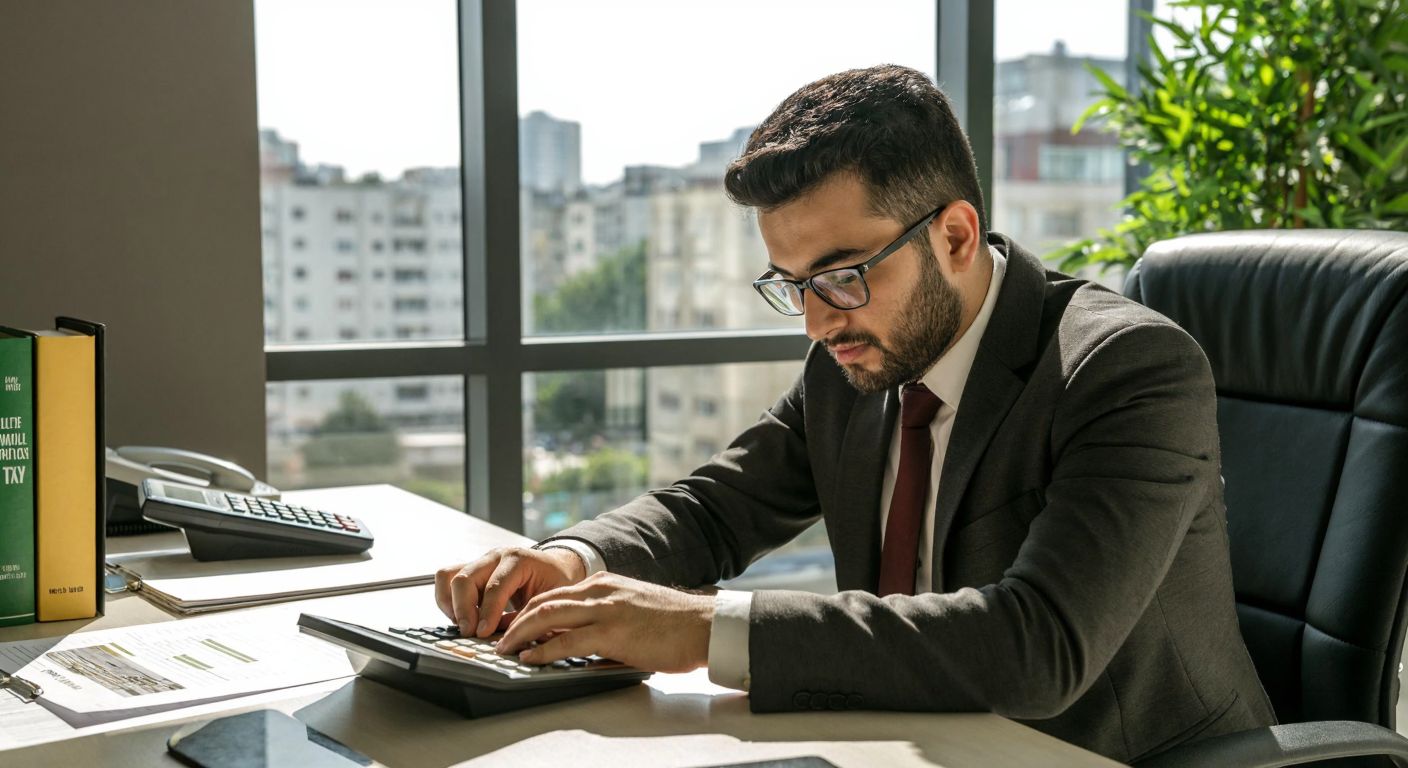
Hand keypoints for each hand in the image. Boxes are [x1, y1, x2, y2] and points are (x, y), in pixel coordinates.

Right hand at [434, 546, 586, 637]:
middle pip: (465, 578)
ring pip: (448, 576)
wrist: (556, 566)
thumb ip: (528, 617)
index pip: (495, 586)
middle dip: (464, 610)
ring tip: (464, 625)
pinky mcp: (471, 570)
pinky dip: (448, 601)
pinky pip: (447, 579)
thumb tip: (506, 640)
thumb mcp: (551, 599)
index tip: (483, 633)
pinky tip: (462, 617)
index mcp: (518, 560)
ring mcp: (480, 561)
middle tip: (470, 633)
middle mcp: (495, 556)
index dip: (487, 612)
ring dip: (450, 604)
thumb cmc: (556, 581)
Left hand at [495, 572, 713, 673]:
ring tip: (505, 649)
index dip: (529, 610)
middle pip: (544, 602)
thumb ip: (605, 613)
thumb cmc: (673, 623)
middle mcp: (601, 591)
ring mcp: (606, 610)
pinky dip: (544, 651)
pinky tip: (531, 659)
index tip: (513, 625)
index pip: (555, 594)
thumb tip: (578, 634)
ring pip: (548, 617)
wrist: (702, 626)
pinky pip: (568, 641)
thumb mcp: (632, 607)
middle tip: (499, 639)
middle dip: (516, 621)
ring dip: (521, 634)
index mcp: (605, 584)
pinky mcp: (613, 632)